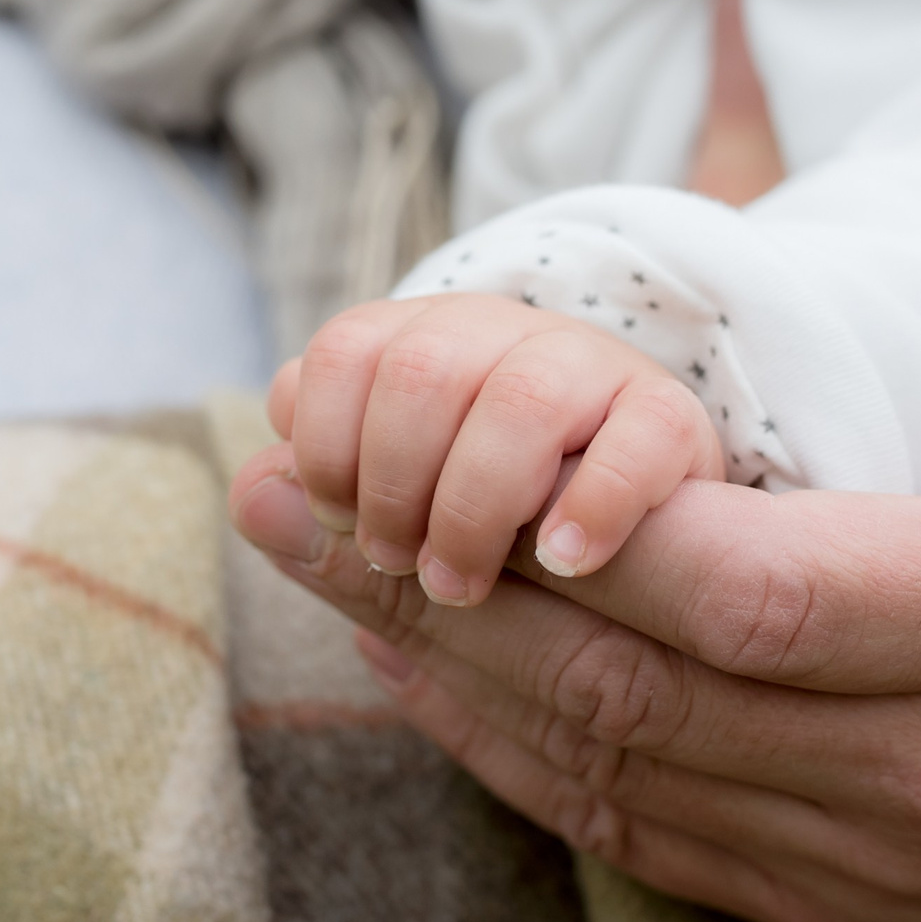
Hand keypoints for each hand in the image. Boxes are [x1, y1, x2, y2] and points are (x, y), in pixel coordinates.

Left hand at [232, 35, 920, 921]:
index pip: (769, 595)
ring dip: (427, 659)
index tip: (454, 438)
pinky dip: (500, 750)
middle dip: (432, 581)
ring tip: (288, 538)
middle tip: (278, 470)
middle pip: (638, 684)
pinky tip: (401, 661)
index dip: (602, 529)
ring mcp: (869, 856)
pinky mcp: (825, 898)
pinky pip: (626, 832)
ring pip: (603, 766)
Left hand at [271, 294, 723, 607]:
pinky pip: (638, 433)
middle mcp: (501, 339)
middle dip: (393, 483)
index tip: (337, 523)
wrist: (642, 535)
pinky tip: (565, 561)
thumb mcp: (398, 518)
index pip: (346, 351)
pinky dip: (592, 503)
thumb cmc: (489, 528)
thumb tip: (249, 495)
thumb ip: (326, 512)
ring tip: (464, 581)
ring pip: (517, 398)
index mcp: (421, 347)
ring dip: (474, 506)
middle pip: (420, 368)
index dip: (325, 443)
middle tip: (404, 567)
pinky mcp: (671, 419)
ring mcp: (591, 372)